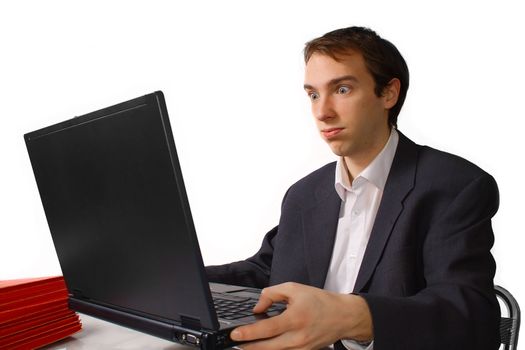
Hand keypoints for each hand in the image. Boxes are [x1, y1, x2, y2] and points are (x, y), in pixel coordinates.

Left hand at [230, 282, 372, 349]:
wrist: (343, 316)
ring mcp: (302, 348)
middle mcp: (298, 337)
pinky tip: (264, 346)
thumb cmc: (320, 302)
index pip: (267, 329)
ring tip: (246, 345)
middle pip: (267, 347)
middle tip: (236, 342)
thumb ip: (272, 295)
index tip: (235, 334)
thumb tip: (257, 308)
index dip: (248, 333)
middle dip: (248, 346)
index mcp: (296, 318)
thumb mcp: (294, 289)